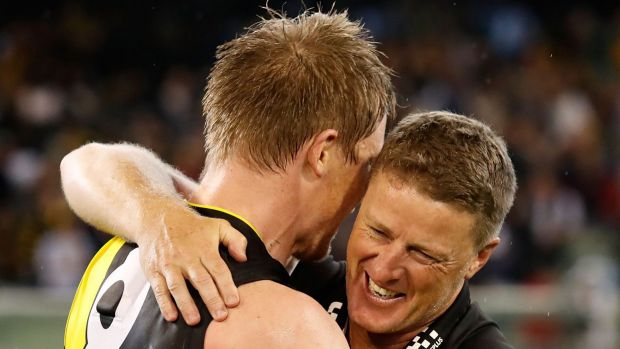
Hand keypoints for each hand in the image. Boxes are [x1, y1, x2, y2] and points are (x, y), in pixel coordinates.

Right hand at [138, 202, 247, 324]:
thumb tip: (243, 258)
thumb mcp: (218, 225)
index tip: (234, 302)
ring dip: (187, 305)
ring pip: (178, 287)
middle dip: (212, 299)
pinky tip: (172, 316)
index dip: (227, 286)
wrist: (158, 217)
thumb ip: (235, 239)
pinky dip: (164, 303)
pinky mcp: (154, 270)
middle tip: (221, 316)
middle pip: (201, 280)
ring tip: (195, 321)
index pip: (218, 269)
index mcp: (204, 248)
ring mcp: (169, 264)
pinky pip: (159, 289)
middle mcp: (187, 257)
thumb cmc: (193, 226)